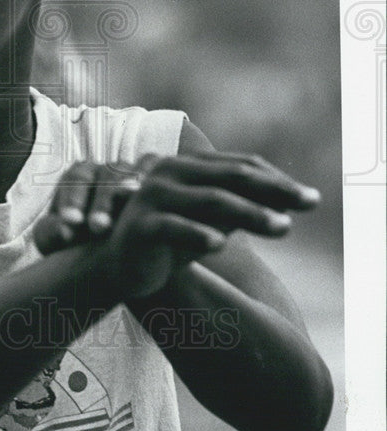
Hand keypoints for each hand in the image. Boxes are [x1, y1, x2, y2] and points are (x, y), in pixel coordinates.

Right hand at [33, 153, 319, 299]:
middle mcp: (171, 174)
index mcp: (188, 166)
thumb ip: (242, 206)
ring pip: (210, 200)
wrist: (118, 264)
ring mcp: (154, 198)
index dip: (278, 180)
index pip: (241, 166)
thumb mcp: (210, 220)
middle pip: (231, 177)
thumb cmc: (169, 238)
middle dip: (273, 191)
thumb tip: (291, 198)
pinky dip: (198, 235)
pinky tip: (222, 245)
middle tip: (309, 204)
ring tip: (283, 227)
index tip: (313, 200)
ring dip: (251, 213)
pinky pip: (175, 229)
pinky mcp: (141, 226)